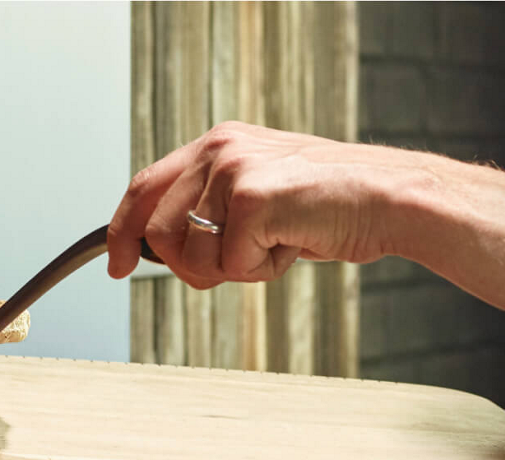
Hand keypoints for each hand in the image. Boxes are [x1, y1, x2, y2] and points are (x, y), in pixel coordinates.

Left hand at [105, 122, 435, 288]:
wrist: (388, 199)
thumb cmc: (335, 205)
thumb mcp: (265, 196)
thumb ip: (217, 209)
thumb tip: (169, 249)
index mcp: (219, 143)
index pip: (146, 186)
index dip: (123, 230)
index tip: (116, 264)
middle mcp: (218, 148)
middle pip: (159, 231)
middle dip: (190, 268)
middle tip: (241, 265)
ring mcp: (232, 171)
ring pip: (193, 255)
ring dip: (237, 269)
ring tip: (280, 243)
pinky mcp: (251, 199)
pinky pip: (232, 265)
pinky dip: (265, 271)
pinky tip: (296, 244)